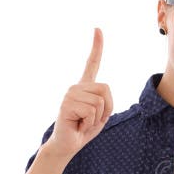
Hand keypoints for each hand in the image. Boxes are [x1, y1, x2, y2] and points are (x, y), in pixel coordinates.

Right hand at [44, 28, 113, 157]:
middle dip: (106, 110)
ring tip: (83, 122)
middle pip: (106, 90)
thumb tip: (102, 91)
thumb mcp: (101, 114)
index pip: (92, 63)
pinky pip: (92, 111)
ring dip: (96, 118)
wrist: (67, 144)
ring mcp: (70, 94)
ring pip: (100, 102)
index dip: (96, 46)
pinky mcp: (66, 103)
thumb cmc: (84, 129)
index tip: (98, 29)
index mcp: (85, 87)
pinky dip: (89, 123)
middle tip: (91, 119)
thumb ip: (104, 100)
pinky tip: (77, 124)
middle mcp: (76, 87)